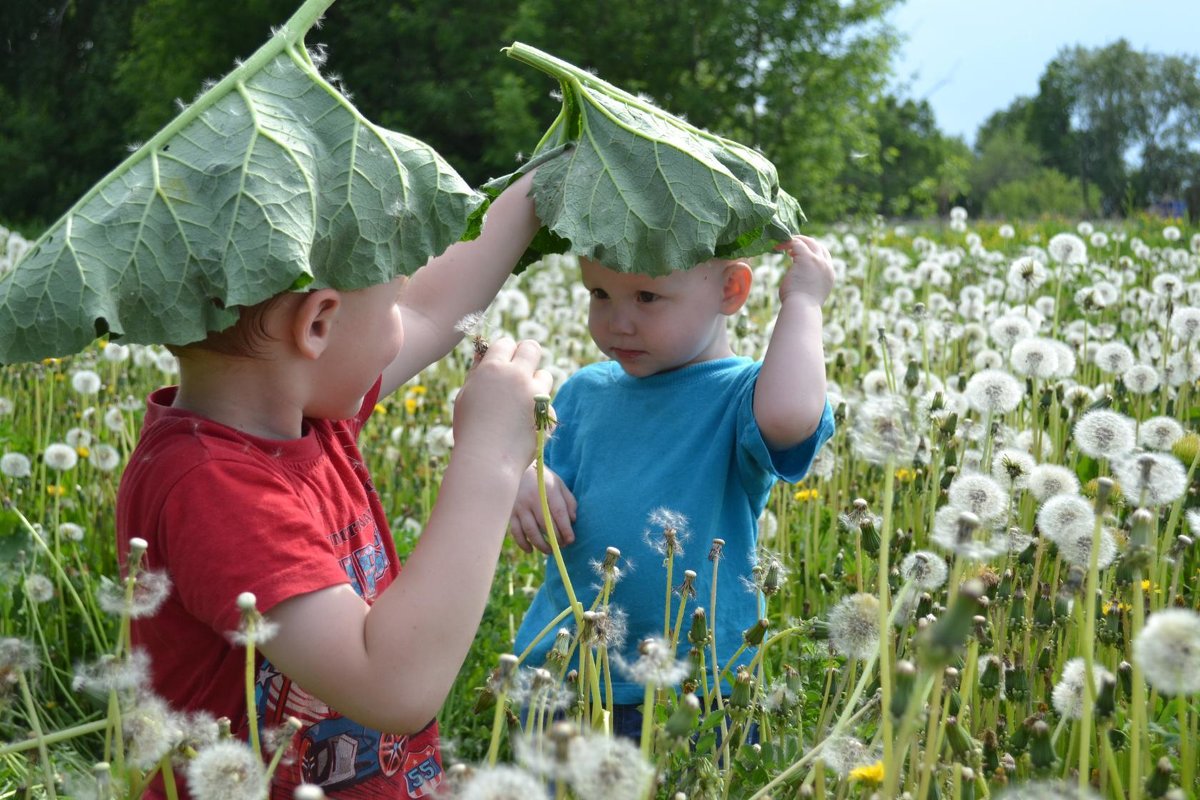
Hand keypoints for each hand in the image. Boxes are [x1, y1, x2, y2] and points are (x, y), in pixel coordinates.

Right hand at [450, 337, 551, 471]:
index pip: (506, 343)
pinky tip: (524, 425)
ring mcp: (536, 395)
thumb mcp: (465, 396)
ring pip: (545, 375)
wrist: (487, 461)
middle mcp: (517, 376)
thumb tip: (485, 354)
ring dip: (536, 384)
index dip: (504, 352)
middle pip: (532, 348)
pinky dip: (539, 412)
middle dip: (527, 354)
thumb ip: (477, 372)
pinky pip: (547, 405)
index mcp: (493, 368)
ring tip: (521, 403)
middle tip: (521, 369)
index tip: (502, 362)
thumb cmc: (470, 429)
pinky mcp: (548, 413)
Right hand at [509, 464, 576, 553]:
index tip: (571, 540)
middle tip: (562, 546)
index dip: (566, 529)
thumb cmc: (543, 480)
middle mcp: (533, 498)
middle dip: (556, 539)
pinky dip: (523, 543)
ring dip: (541, 545)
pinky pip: (516, 532)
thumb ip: (569, 501)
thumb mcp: (559, 484)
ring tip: (550, 551)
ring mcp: (520, 506)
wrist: (517, 469)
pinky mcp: (510, 513)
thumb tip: (573, 521)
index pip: (559, 513)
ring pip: (530, 531)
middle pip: (545, 524)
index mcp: (548, 489)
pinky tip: (530, 550)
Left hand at [775, 235, 834, 305]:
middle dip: (805, 243)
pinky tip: (778, 248)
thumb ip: (807, 284)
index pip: (824, 256)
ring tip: (784, 245)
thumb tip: (798, 281)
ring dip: (796, 241)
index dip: (812, 252)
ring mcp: (818, 261)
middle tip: (791, 245)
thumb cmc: (800, 307)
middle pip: (818, 246)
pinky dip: (787, 243)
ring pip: (809, 242)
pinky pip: (797, 244)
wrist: (801, 308)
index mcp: (829, 276)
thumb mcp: (808, 294)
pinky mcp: (807, 258)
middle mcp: (826, 267)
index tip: (798, 254)